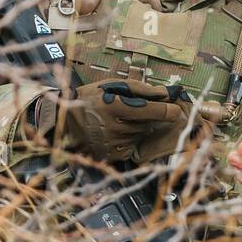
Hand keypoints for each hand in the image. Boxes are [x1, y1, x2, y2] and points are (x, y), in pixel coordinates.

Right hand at [32, 79, 201, 162]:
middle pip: (148, 124)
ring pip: (139, 135)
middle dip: (146, 117)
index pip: (154, 111)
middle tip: (130, 111)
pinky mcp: (111, 155)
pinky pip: (131, 146)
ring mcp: (113, 143)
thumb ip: (142, 89)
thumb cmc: (92, 98)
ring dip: (136, 128)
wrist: (65, 121)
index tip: (176, 110)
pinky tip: (115, 133)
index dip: (168, 111)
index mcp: (117, 106)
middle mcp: (116, 127)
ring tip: (118, 121)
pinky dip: (128, 139)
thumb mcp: (113, 85)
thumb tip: (167, 92)